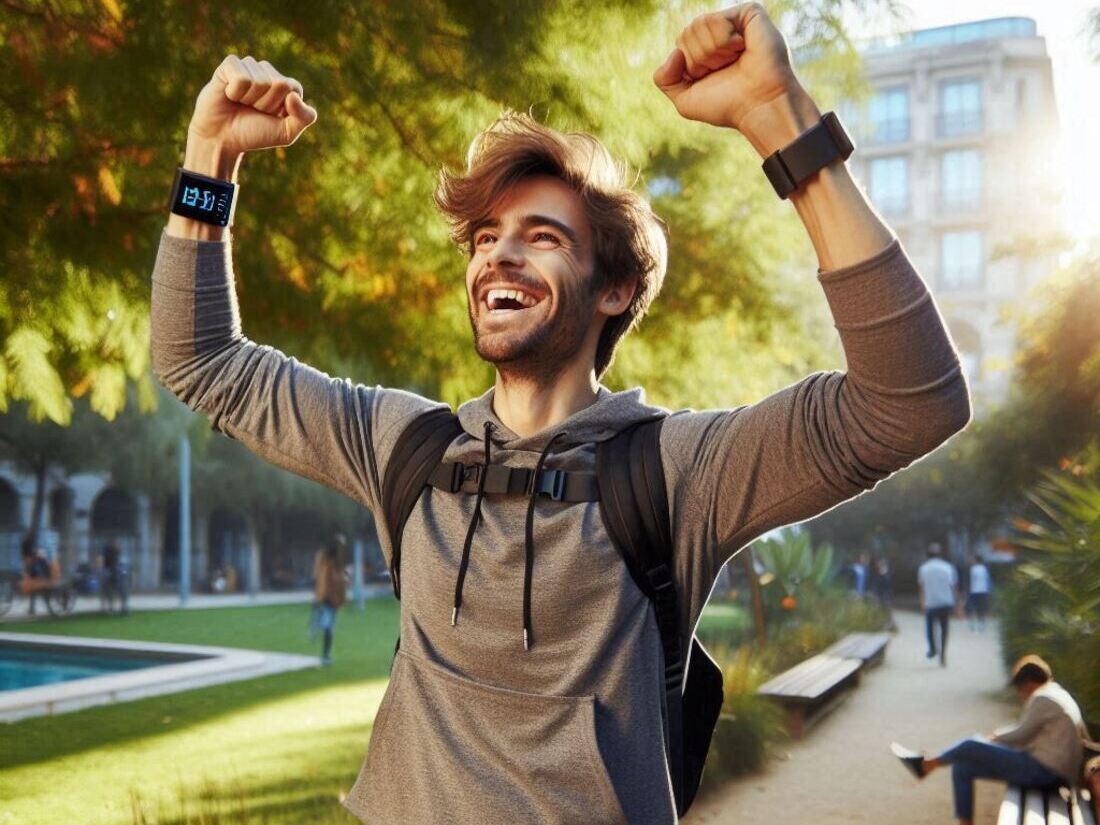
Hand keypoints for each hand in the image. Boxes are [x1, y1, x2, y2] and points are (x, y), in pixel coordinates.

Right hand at [187, 55, 317, 156]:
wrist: (222, 139)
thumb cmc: (254, 134)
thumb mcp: (286, 133)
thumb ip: (305, 118)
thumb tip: (293, 95)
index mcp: (286, 86)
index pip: (292, 88)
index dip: (280, 108)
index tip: (270, 116)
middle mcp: (268, 73)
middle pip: (278, 84)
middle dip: (266, 104)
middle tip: (253, 110)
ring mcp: (249, 67)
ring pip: (259, 81)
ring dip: (250, 99)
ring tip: (241, 104)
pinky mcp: (229, 65)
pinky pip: (240, 77)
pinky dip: (235, 92)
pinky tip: (229, 95)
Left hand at [653, 2, 799, 130]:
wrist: (757, 106)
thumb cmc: (727, 105)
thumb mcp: (685, 100)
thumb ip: (664, 79)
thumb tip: (675, 52)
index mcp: (706, 50)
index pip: (681, 44)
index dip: (691, 66)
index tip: (713, 77)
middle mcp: (720, 34)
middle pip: (687, 32)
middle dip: (701, 57)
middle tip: (725, 68)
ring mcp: (735, 22)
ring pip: (699, 24)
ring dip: (713, 51)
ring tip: (734, 59)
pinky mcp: (749, 13)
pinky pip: (716, 19)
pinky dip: (724, 40)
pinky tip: (741, 48)